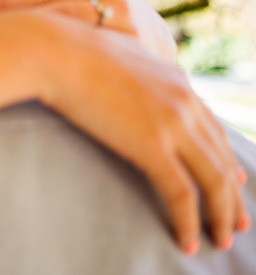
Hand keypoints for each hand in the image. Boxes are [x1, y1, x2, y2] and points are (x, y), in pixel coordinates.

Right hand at [34, 13, 248, 253]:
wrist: (54, 52)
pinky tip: (187, 240)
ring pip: (213, 180)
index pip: (212, 126)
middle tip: (237, 220)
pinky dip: (190, 221)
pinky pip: (182, 194)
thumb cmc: (68, 51)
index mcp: (176, 79)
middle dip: (232, 193)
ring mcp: (172, 123)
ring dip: (221, 214)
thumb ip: (131, 73)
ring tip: (220, 239)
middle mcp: (184, 101)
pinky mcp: (153, 145)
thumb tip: (120, 80)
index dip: (225, 157)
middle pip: (221, 157)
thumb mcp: (114, 55)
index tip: (233, 180)